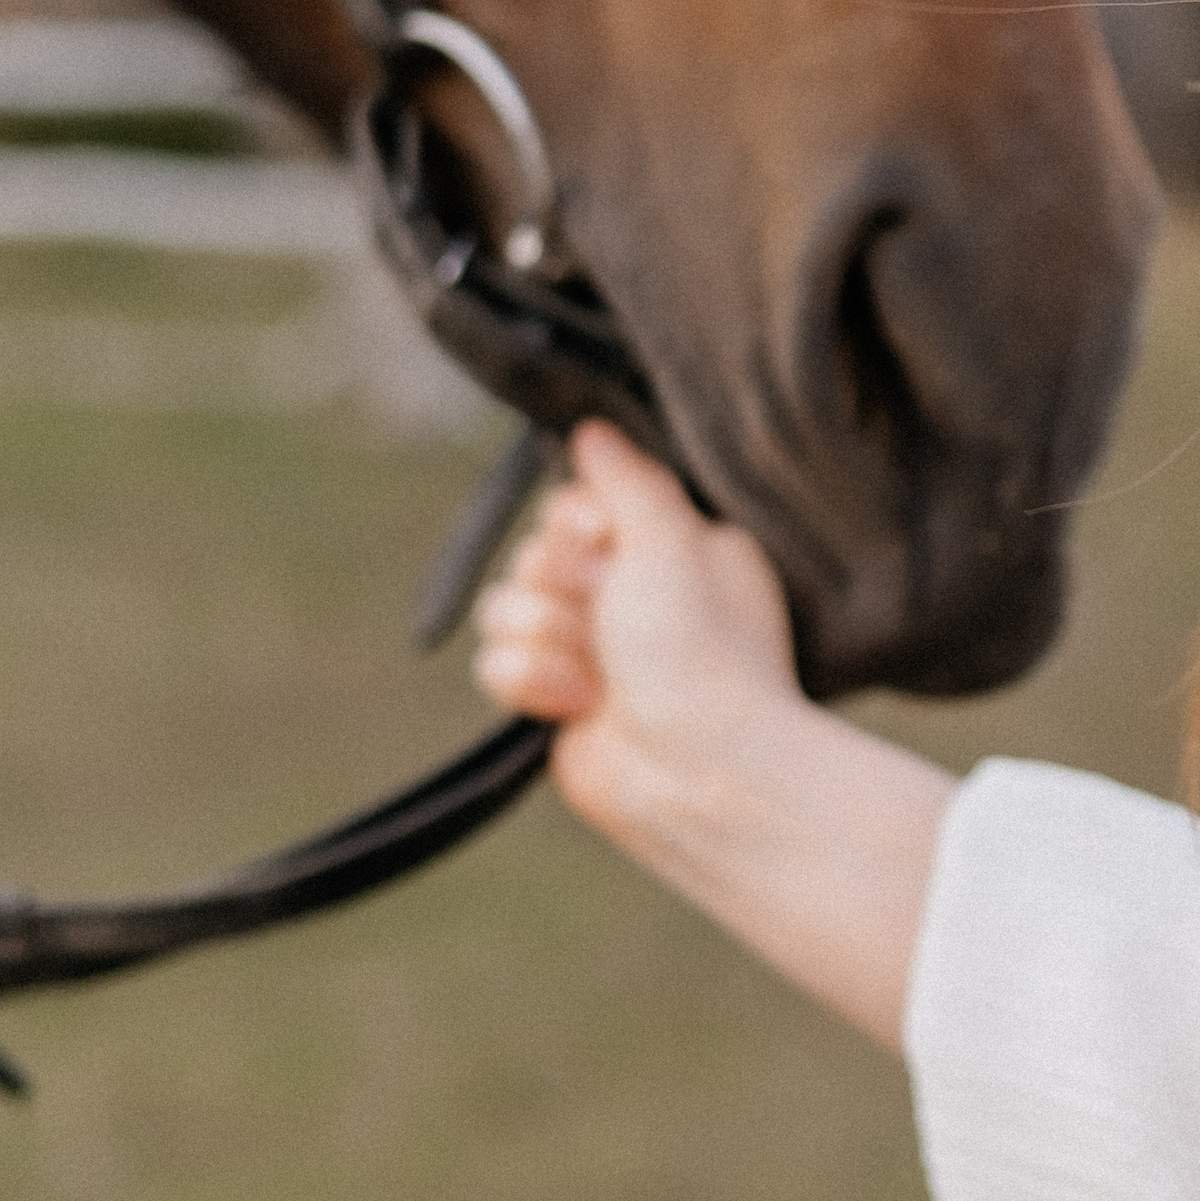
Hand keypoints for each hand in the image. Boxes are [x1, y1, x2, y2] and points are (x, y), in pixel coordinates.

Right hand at [474, 420, 803, 842]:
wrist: (693, 770)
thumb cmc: (700, 652)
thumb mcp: (671, 539)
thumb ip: (626, 480)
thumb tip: (592, 431)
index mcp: (671, 548)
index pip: (580, 503)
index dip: (576, 523)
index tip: (603, 541)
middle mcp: (630, 594)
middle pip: (535, 552)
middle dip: (560, 584)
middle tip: (606, 614)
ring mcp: (591, 649)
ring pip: (506, 607)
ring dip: (546, 636)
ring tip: (597, 672)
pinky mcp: (556, 700)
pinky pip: (499, 664)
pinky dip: (533, 682)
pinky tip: (580, 705)